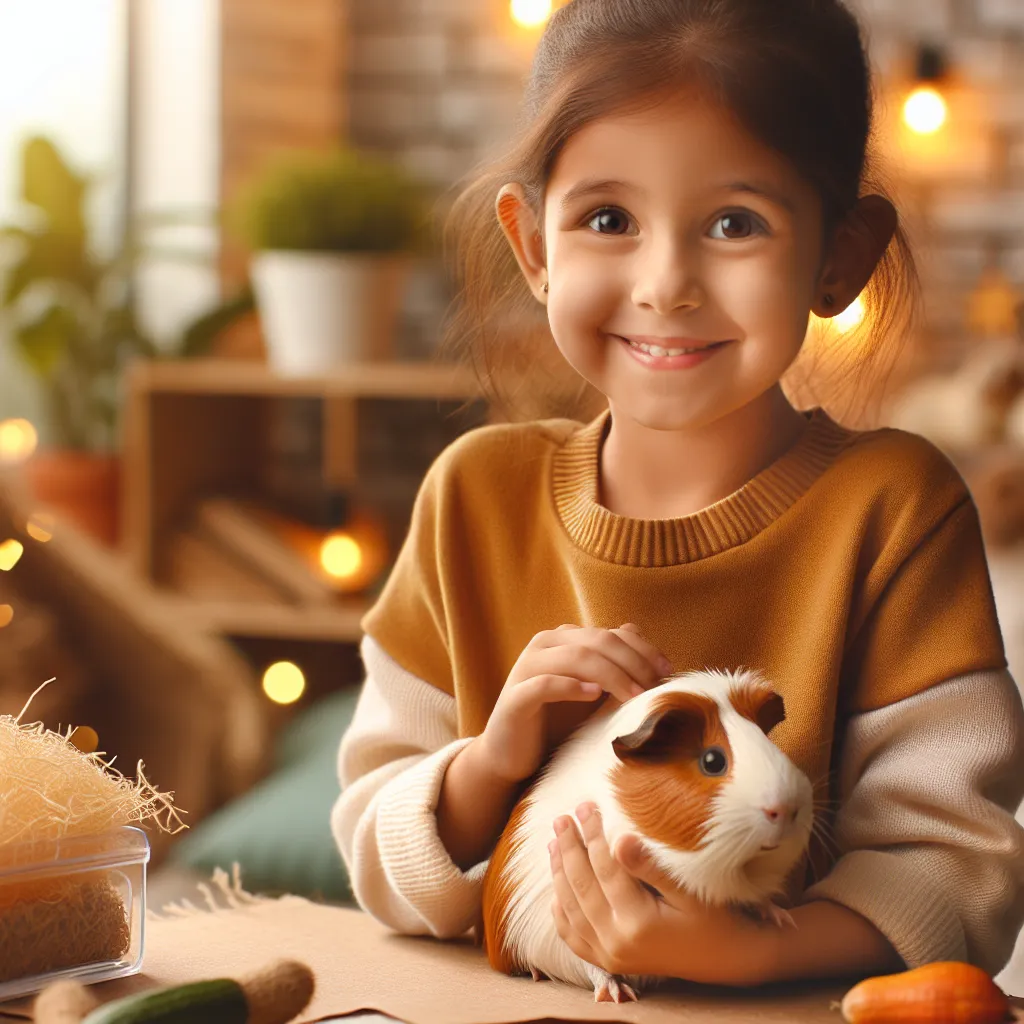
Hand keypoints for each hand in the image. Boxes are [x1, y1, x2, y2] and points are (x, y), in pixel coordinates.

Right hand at [476, 624, 671, 783]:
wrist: (512, 754)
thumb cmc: (556, 721)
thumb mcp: (592, 691)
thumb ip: (611, 664)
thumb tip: (637, 633)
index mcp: (565, 639)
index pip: (612, 633)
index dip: (643, 650)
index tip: (668, 672)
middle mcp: (545, 644)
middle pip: (598, 641)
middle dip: (633, 662)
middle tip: (655, 688)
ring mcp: (527, 667)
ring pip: (575, 656)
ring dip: (612, 675)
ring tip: (634, 696)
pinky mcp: (515, 696)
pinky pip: (544, 684)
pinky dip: (572, 686)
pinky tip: (594, 696)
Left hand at [549, 803, 770, 986]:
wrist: (723, 959)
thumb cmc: (712, 917)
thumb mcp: (689, 890)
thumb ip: (652, 866)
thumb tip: (621, 839)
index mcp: (638, 922)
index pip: (605, 868)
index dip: (592, 834)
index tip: (585, 806)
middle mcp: (617, 943)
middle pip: (581, 886)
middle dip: (569, 847)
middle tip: (562, 818)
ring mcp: (608, 955)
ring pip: (570, 909)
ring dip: (558, 873)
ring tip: (555, 842)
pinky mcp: (607, 962)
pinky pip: (572, 935)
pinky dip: (560, 909)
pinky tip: (557, 884)